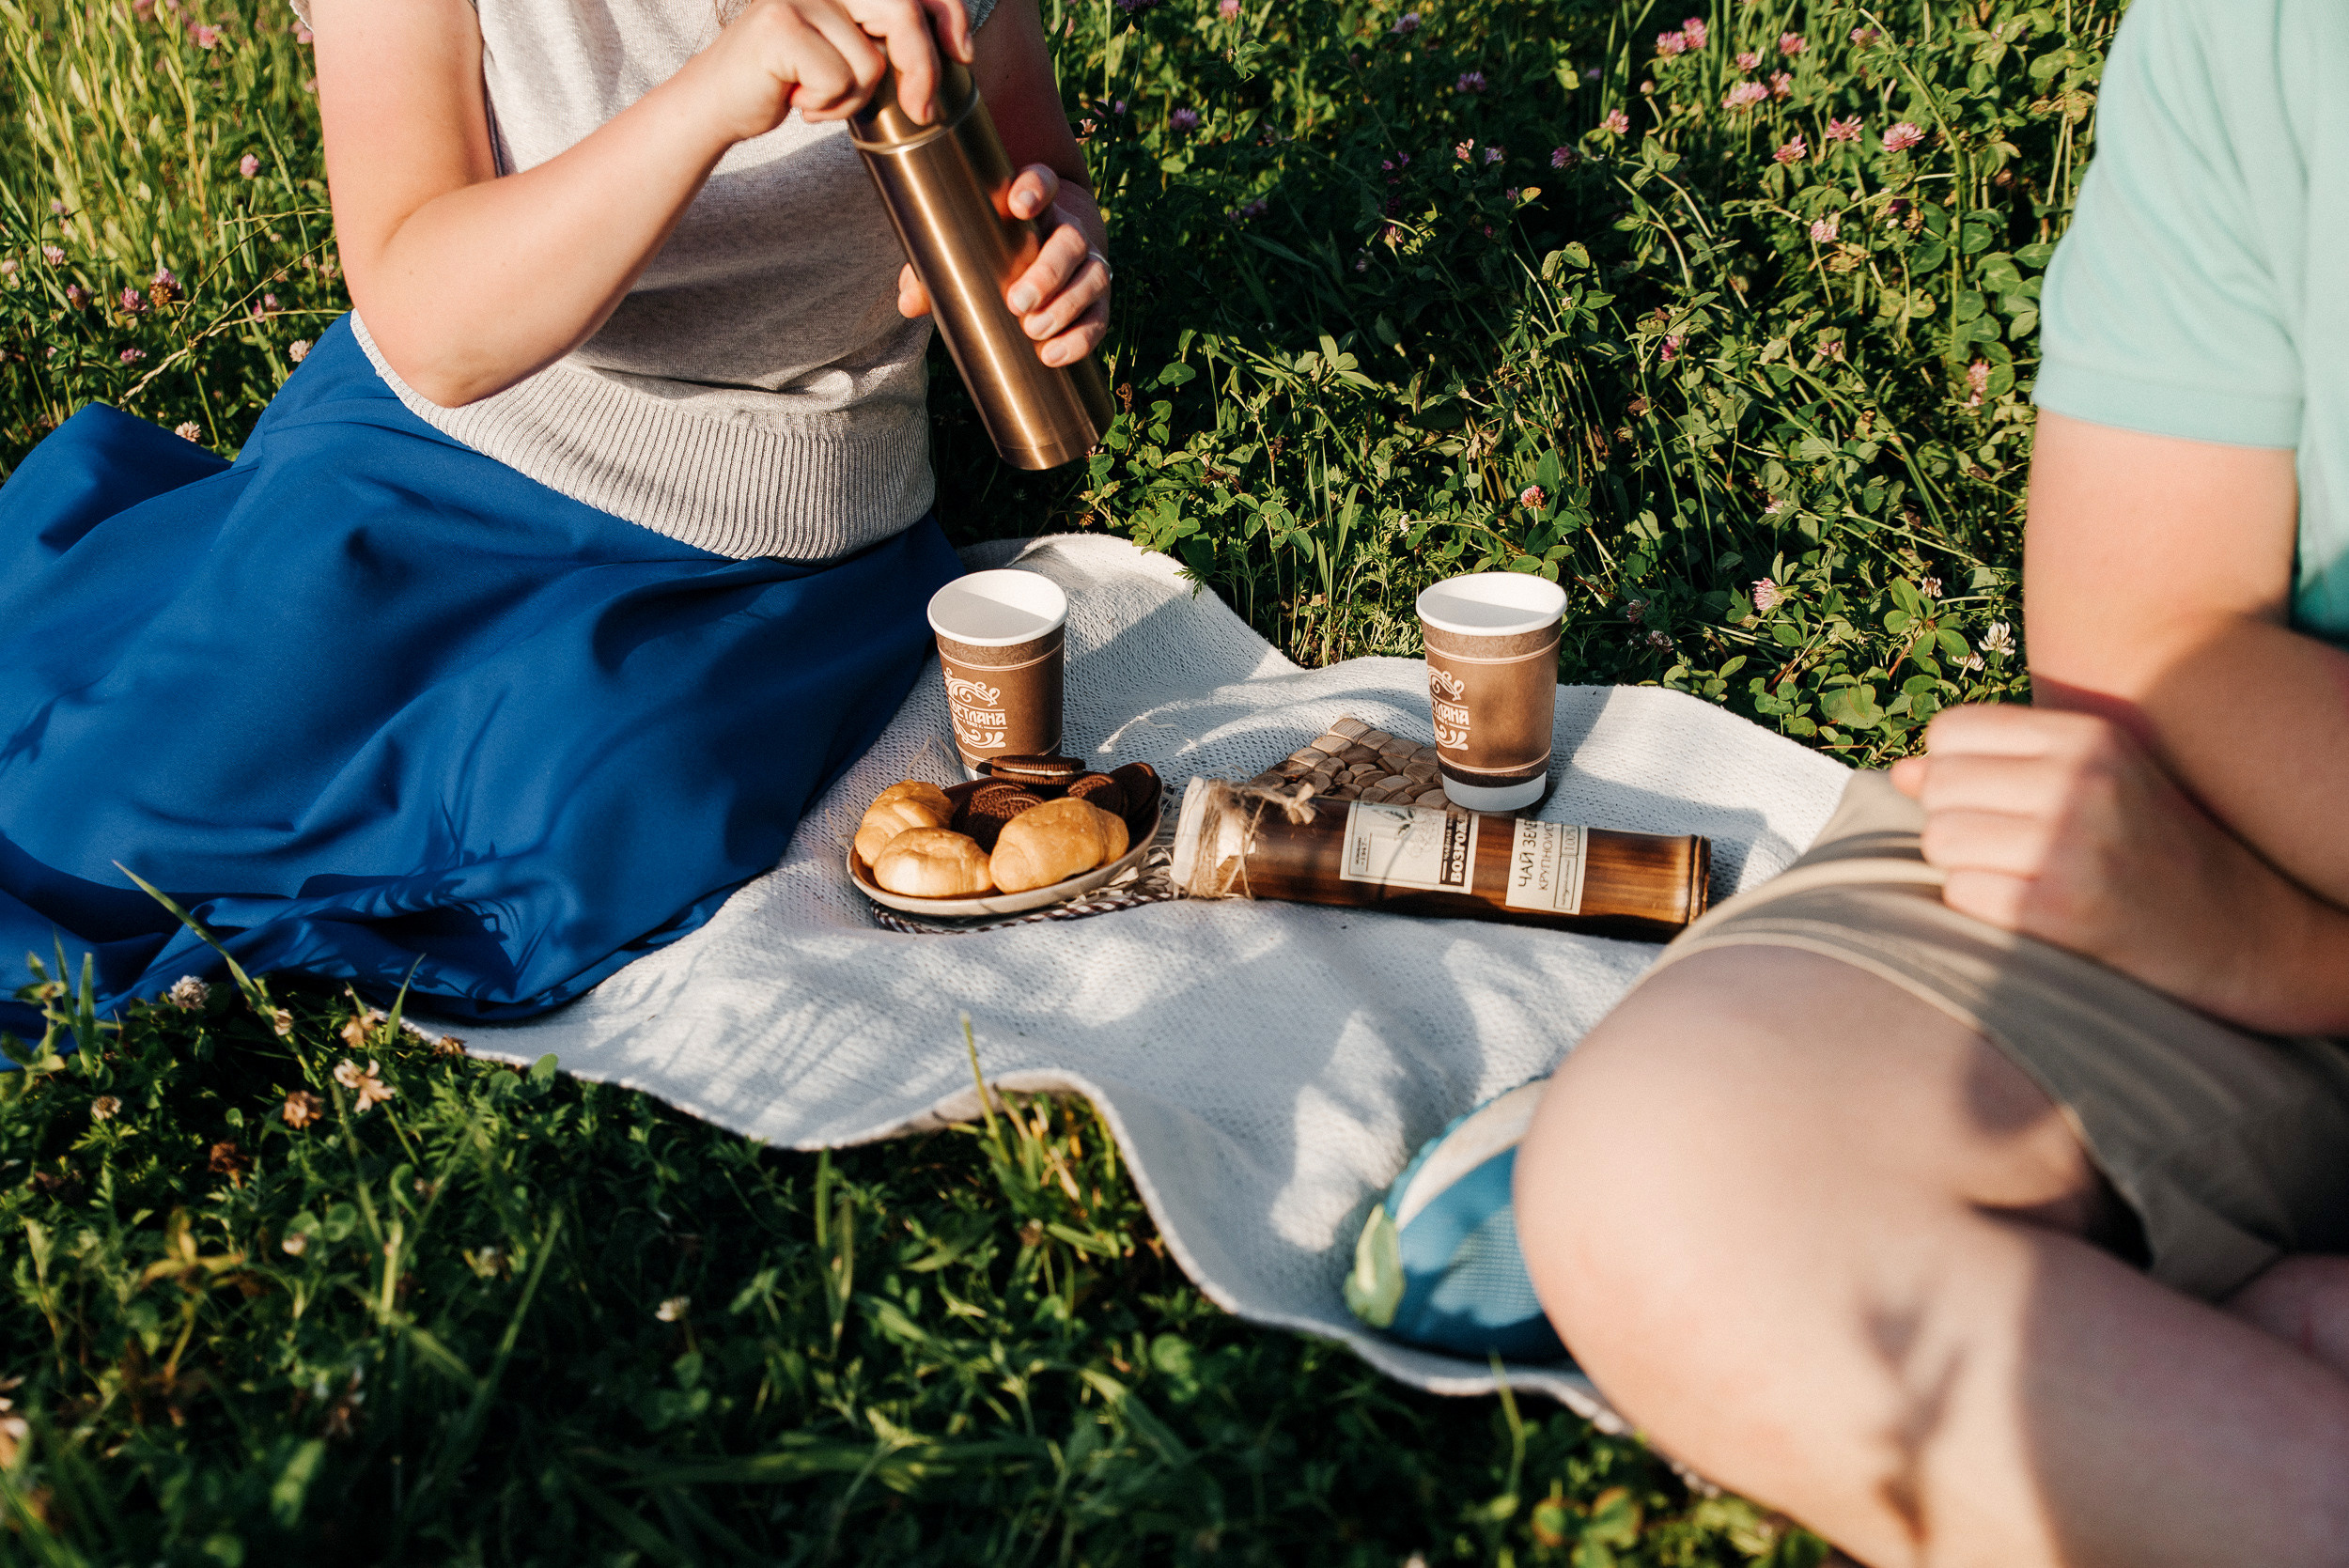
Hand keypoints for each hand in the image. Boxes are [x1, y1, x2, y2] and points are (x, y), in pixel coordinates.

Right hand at [690, 0, 972, 145]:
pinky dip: (827, 107)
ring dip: (853, 99)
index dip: (949, 14)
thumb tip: (954, 49)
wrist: (719, 104)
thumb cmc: (788, 82)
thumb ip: (887, 38)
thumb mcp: (848, 54)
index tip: (962, 55)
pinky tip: (796, 101)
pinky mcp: (780, 24)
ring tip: (816, 97)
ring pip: (870, 61)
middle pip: (902, 13)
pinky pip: (839, 79)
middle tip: (921, 110)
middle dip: (921, 67)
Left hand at [896, 164, 1109, 368]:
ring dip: (1066, 307)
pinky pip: (1099, 317)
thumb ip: (932, 268)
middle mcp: (1068, 231)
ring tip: (1034, 332)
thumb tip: (909, 302)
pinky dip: (1081, 338)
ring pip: (1093, 277)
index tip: (1018, 206)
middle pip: (1071, 241)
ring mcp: (1088, 265)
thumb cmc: (992, 251)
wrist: (1043, 262)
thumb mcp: (962, 250)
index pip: (1043, 182)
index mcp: (1035, 206)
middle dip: (1048, 272)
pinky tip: (1053, 354)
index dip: (1035, 189)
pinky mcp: (1097, 300)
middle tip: (1018, 302)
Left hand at [1890, 705, 2336, 1030]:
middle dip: (1952, 819)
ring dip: (1961, 865)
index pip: (1951, 730)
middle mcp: (2080, 781)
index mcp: (2088, 736)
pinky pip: (1959, 893)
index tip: (1989, 798)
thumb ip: (1998, 763)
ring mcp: (2070, 845)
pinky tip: (2027, 908)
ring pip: (1938, 840)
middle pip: (1937, 786)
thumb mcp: (2093, 780)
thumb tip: (1900, 772)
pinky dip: (1979, 906)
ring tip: (2017, 874)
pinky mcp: (2059, 908)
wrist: (2238, 928)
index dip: (1952, 769)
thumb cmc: (2149, 845)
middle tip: (2005, 845)